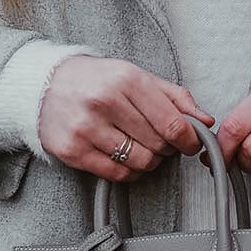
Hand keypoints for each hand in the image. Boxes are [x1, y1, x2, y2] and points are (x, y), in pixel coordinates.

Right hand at [38, 56, 214, 178]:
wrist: (44, 86)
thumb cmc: (96, 80)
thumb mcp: (136, 76)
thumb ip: (174, 97)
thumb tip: (206, 120)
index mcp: (126, 79)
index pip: (172, 122)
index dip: (189, 139)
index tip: (191, 143)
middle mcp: (105, 102)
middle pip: (158, 144)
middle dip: (167, 147)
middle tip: (160, 140)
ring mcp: (86, 128)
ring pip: (140, 162)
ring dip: (149, 161)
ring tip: (141, 147)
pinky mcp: (72, 151)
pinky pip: (117, 174)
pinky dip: (129, 171)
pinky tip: (124, 157)